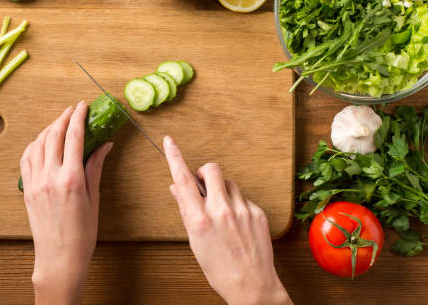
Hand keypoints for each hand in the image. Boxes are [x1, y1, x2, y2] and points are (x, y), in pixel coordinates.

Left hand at [20, 102, 112, 304]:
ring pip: (38, 144)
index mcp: (71, 179)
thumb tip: (105, 144)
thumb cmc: (82, 233)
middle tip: (73, 109)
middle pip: (54, 136)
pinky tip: (42, 141)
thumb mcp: (94, 198)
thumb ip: (96, 167)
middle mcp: (50, 177)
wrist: (59, 258)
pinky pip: (27, 158)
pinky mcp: (27, 189)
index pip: (74, 137)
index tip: (84, 106)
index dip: (79, 117)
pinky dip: (35, 144)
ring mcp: (35, 183)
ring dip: (49, 128)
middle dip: (64, 117)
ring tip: (59, 121)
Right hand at [163, 136, 291, 304]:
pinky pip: (243, 197)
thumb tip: (177, 188)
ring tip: (222, 213)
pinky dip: (237, 205)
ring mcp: (242, 210)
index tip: (169, 142)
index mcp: (200, 220)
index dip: (174, 157)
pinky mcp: (257, 212)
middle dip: (205, 173)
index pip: (183, 180)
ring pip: (229, 183)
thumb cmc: (219, 268)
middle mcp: (221, 211)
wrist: (251, 286)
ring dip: (223, 190)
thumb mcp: (195, 241)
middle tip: (204, 185)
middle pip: (212, 169)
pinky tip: (237, 224)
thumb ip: (186, 210)